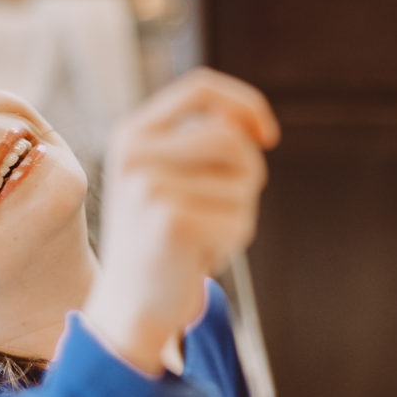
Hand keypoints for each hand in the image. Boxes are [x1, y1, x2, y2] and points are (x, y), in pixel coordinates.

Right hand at [84, 67, 279, 374]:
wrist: (128, 308)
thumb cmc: (159, 245)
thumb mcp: (168, 183)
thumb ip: (202, 146)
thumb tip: (249, 123)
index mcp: (131, 136)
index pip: (199, 88)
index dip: (244, 103)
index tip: (268, 135)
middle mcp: (135, 155)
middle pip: (231, 137)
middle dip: (246, 176)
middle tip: (222, 214)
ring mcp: (150, 187)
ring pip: (242, 181)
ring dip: (239, 214)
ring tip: (204, 238)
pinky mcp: (174, 221)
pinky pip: (239, 220)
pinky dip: (231, 244)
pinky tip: (199, 259)